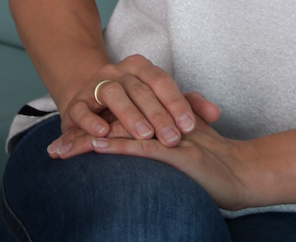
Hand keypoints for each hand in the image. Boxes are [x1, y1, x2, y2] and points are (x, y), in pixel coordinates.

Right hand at [53, 55, 220, 151]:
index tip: (190, 127)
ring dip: (129, 115)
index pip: (162, 81)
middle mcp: (118, 72)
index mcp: (141, 67)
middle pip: (140, 89)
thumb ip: (187, 105)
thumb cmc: (134, 105)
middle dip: (158, 115)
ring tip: (144, 136)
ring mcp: (95, 85)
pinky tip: (103, 133)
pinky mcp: (75, 104)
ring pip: (112, 94)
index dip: (176, 103)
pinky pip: (80, 109)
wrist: (91, 102)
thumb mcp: (160, 102)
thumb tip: (216, 113)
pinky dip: (91, 121)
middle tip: (172, 139)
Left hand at [60, 109, 256, 211]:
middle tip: (52, 150)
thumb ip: (161, 141)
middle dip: (80, 136)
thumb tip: (135, 148)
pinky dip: (117, 146)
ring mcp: (166, 137)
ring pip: (120, 133)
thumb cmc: (213, 163)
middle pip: (111, 126)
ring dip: (88, 142)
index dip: (90, 131)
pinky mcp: (174, 152)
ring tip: (61, 151)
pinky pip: (140, 147)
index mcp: (156, 124)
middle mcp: (158, 126)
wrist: (242, 172)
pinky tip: (97, 146)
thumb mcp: (182, 149)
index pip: (117, 124)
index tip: (64, 143)